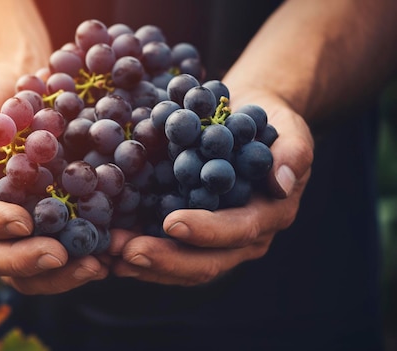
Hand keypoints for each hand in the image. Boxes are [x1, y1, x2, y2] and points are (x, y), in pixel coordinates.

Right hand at [0, 67, 107, 293]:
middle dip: (24, 260)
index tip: (23, 221)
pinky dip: (79, 259)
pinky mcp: (41, 228)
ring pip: (23, 270)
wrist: (14, 96)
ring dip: (58, 274)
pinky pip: (55, 253)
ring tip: (95, 266)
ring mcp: (8, 229)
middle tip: (60, 256)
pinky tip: (109, 254)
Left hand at [109, 91, 313, 285]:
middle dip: (164, 260)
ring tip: (107, 252)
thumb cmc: (267, 122)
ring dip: (143, 263)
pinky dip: (135, 253)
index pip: (238, 231)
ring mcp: (211, 241)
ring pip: (179, 266)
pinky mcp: (186, 234)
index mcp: (268, 216)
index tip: (172, 223)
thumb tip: (283, 182)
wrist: (241, 121)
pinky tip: (106, 248)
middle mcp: (240, 239)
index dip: (207, 231)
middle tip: (126, 251)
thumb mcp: (288, 128)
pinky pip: (162, 252)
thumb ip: (293, 152)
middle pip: (205, 263)